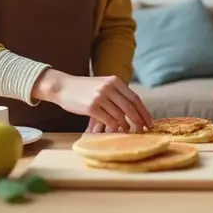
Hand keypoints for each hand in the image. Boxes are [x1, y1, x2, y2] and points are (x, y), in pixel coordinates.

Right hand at [34, 70, 153, 131]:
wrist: (63, 86)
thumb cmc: (83, 89)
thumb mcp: (102, 84)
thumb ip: (116, 93)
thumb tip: (132, 110)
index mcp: (115, 81)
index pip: (135, 98)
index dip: (144, 111)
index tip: (149, 122)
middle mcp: (109, 87)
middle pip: (130, 107)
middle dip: (138, 120)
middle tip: (143, 130)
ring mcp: (100, 97)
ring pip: (120, 115)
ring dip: (125, 126)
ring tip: (128, 131)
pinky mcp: (92, 107)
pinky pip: (108, 120)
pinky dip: (114, 127)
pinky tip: (115, 131)